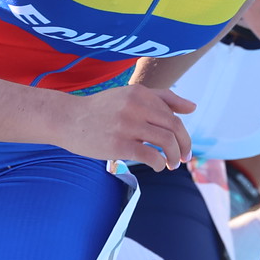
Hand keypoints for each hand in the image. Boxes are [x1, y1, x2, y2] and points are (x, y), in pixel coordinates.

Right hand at [63, 86, 194, 170]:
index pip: (173, 114)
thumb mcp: (129, 96)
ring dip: (173, 157)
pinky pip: (150, 156)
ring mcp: (127, 125)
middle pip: (174, 127)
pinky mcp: (118, 144)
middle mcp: (135, 106)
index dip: (183, 133)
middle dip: (184, 145)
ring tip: (170, 165)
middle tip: (183, 158)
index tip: (182, 146)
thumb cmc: (101, 110)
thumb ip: (162, 98)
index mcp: (140, 93)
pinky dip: (159, 163)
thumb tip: (193, 107)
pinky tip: (157, 166)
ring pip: (166, 142)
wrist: (66, 119)